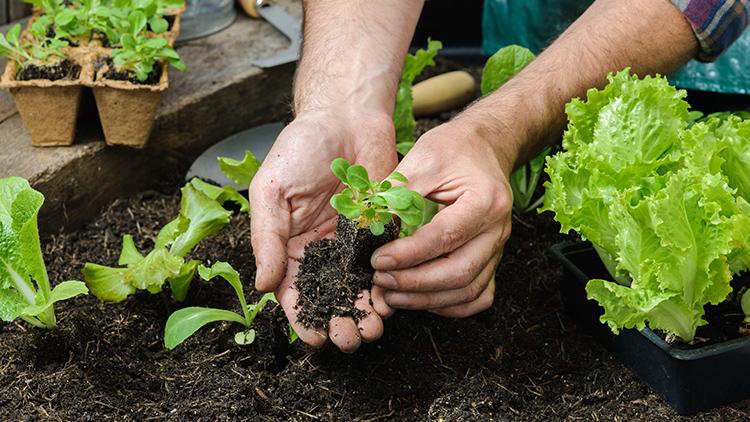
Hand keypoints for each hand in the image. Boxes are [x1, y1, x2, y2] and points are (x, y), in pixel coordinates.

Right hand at [249, 109, 396, 351]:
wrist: (346, 115)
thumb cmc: (300, 147)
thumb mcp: (272, 192)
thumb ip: (267, 239)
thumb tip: (264, 286)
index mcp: (289, 245)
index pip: (293, 292)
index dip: (302, 319)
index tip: (314, 339)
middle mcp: (322, 250)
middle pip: (328, 298)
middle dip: (337, 323)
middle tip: (349, 340)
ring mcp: (353, 243)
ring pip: (358, 289)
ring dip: (364, 313)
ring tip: (372, 331)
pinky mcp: (381, 231)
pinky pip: (385, 266)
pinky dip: (387, 286)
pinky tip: (391, 302)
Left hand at [370, 119, 512, 317]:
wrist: (484, 147)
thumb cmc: (453, 149)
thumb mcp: (423, 159)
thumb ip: (397, 194)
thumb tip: (369, 228)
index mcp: (484, 200)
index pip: (445, 237)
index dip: (409, 254)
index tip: (377, 260)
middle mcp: (497, 229)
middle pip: (460, 272)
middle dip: (415, 283)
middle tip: (380, 281)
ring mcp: (498, 247)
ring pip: (469, 290)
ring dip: (427, 299)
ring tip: (392, 295)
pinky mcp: (493, 259)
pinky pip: (479, 295)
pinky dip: (452, 306)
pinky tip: (422, 301)